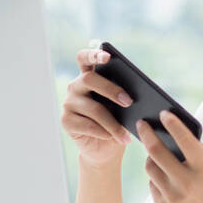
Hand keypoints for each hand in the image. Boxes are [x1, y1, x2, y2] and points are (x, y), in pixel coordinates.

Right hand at [61, 48, 134, 166]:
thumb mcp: (123, 107)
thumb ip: (124, 95)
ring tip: (127, 134)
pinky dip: (104, 132)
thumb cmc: (117, 121)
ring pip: (93, 108)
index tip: (108, 56)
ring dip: (113, 123)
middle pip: (90, 79)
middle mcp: (76, 86)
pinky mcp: (66, 121)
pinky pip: (88, 125)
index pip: (85, 58)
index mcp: (89, 76)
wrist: (106, 148)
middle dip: (111, 90)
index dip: (94, 54)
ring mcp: (69, 103)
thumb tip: (136, 96)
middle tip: (129, 102)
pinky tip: (114, 138)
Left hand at [139, 111, 202, 202]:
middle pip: (157, 151)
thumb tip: (174, 133)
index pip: (185, 139)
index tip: (163, 113)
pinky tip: (163, 177)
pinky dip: (156, 178)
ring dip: (150, 157)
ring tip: (153, 153)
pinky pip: (152, 185)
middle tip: (141, 124)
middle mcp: (187, 182)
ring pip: (150, 167)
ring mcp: (173, 196)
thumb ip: (198, 151)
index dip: (172, 123)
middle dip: (147, 134)